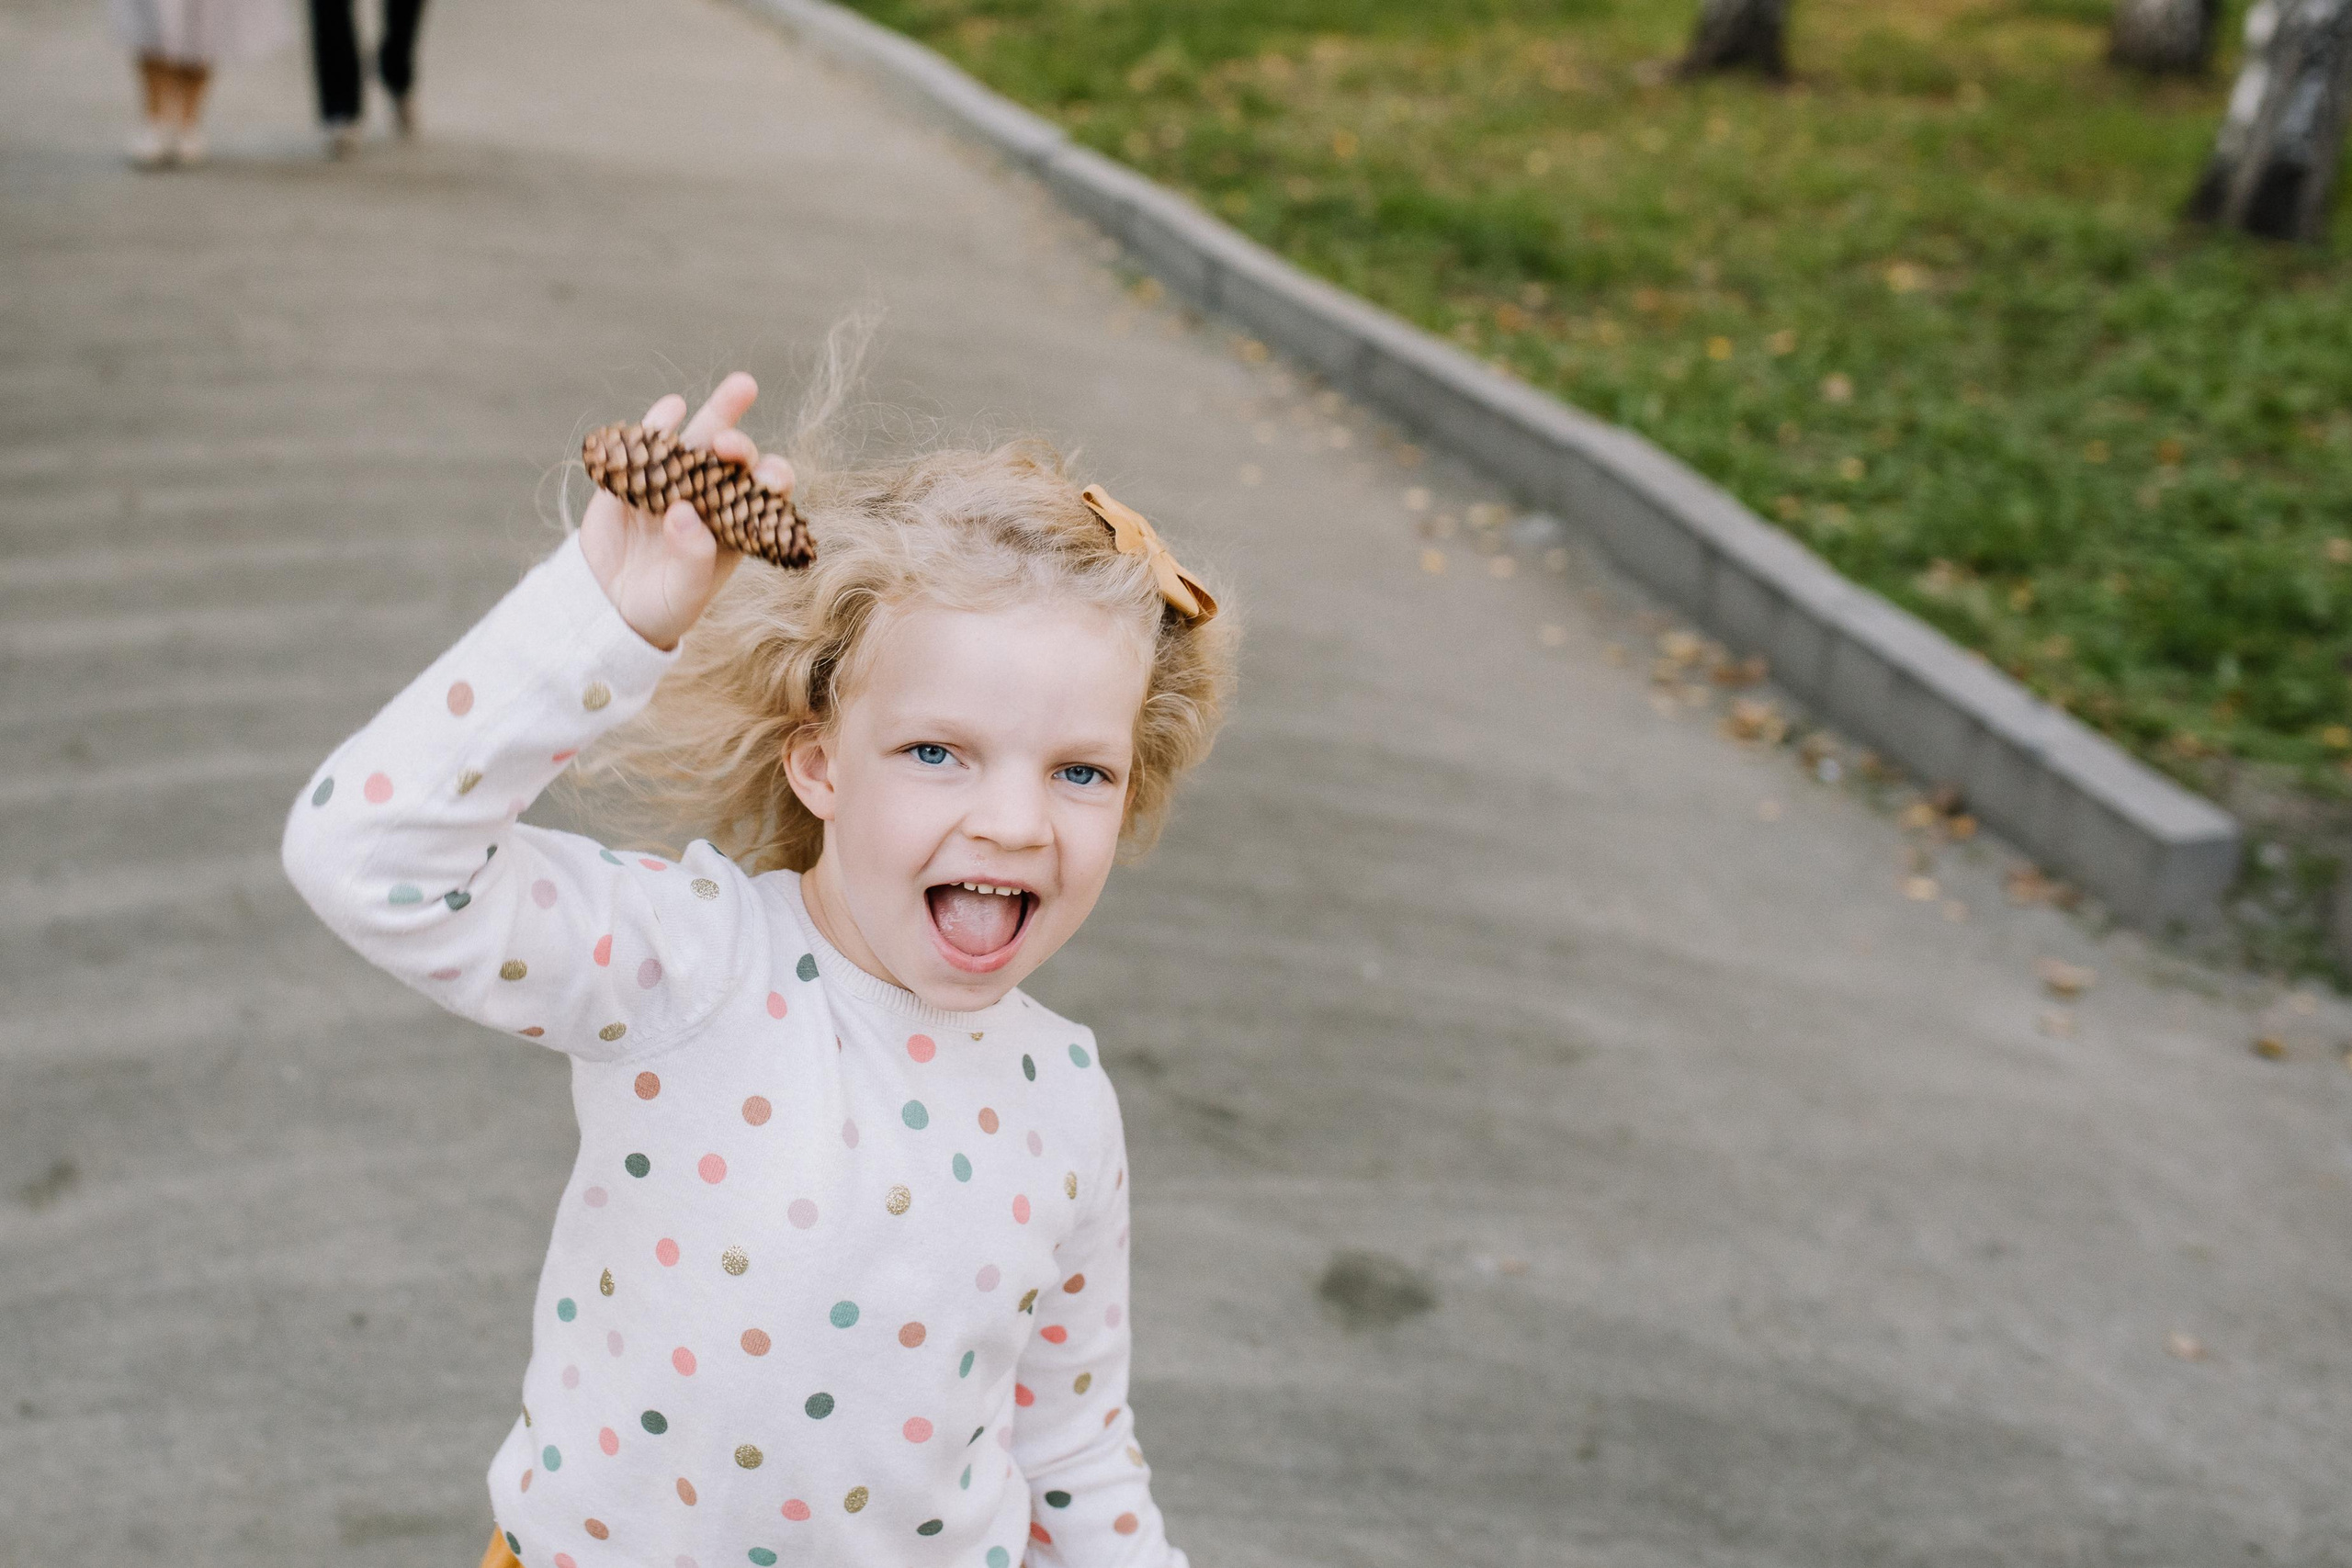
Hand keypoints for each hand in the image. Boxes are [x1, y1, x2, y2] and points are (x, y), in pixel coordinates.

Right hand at [578, 372, 793, 650]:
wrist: (607, 606)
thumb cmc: (660, 608)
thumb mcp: (681, 596)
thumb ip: (691, 560)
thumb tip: (683, 511)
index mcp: (735, 526)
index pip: (763, 494)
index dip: (771, 479)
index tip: (766, 476)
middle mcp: (709, 497)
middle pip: (733, 460)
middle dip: (738, 444)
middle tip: (727, 443)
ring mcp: (672, 483)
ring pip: (698, 441)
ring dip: (719, 413)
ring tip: (743, 386)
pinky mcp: (632, 478)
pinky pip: (646, 446)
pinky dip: (657, 424)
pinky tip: (671, 407)